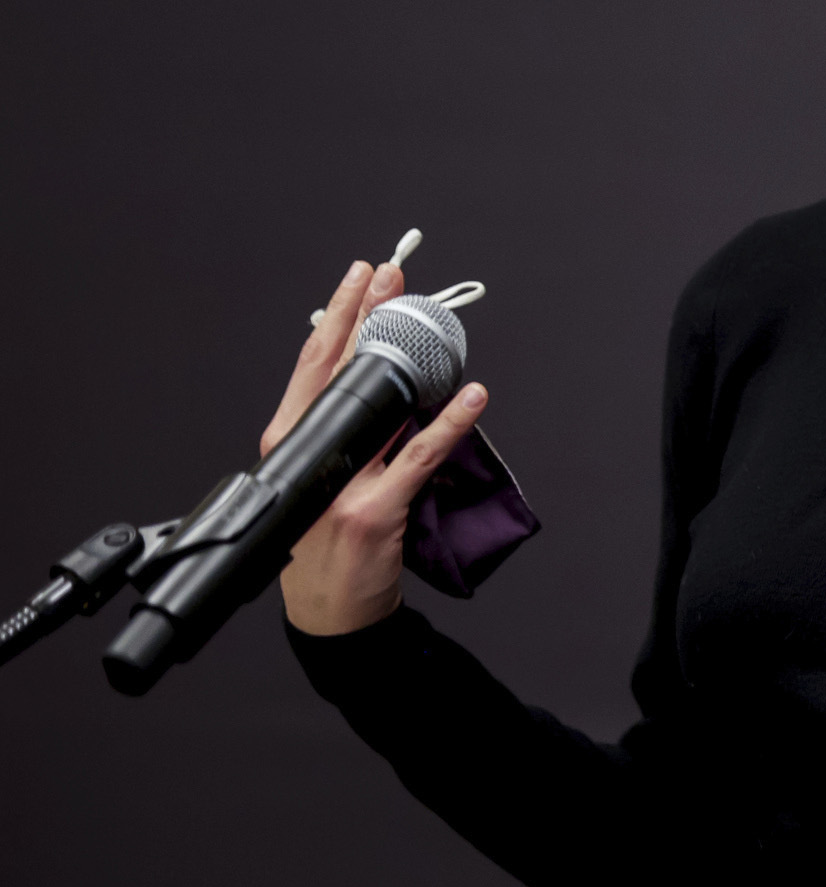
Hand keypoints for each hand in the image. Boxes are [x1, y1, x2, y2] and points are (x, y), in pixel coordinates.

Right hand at [271, 259, 489, 635]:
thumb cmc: (320, 544)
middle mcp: (312, 457)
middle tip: (392, 273)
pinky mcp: (376, 511)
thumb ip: (338, 434)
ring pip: (385, 406)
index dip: (336, 314)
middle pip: (343, 370)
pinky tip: (473, 396)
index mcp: (291, 443)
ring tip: (433, 318)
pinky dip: (451, 423)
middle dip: (368, 315)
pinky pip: (422, 456)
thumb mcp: (314, 480)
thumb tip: (378, 381)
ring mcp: (345, 484)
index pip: (312, 365)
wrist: (326, 614)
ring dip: (412, 357)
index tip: (360, 277)